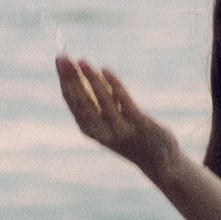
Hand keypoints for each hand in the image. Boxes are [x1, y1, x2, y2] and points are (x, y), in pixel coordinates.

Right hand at [57, 56, 179, 177]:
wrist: (160, 162)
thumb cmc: (132, 139)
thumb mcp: (109, 125)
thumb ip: (97, 107)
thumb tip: (83, 78)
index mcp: (91, 131)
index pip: (72, 102)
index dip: (64, 81)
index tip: (60, 60)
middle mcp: (102, 132)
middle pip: (82, 101)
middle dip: (71, 78)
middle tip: (63, 57)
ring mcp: (120, 129)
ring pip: (101, 100)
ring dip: (90, 79)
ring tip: (82, 61)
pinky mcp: (139, 124)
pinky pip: (123, 100)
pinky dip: (113, 84)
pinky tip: (105, 69)